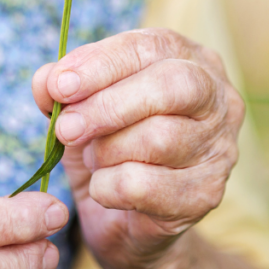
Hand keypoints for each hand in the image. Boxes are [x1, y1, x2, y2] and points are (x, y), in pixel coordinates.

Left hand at [31, 28, 244, 268]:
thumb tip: (48, 80)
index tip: (60, 85)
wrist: (125, 220)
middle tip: (67, 128)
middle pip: (171, 86)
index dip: (101, 63)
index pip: (150, 47)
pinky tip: (103, 189)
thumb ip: (62, 86)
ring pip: (159, 138)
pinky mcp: (207, 194)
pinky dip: (110, 188)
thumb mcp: (80, 109)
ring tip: (93, 159)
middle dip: (110, 105)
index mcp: (189, 59)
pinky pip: (148, 185)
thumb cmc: (109, 147)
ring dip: (108, 151)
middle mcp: (217, 98)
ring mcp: (220, 147)